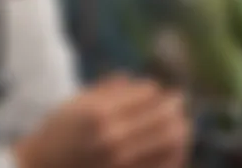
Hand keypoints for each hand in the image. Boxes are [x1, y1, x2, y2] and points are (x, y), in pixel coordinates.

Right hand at [14, 74, 191, 167]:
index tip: (159, 90)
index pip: (146, 95)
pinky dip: (176, 153)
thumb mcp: (77, 101)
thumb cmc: (59, 130)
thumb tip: (142, 81)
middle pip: (163, 117)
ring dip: (181, 127)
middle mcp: (114, 137)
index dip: (157, 90)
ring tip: (182, 121)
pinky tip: (176, 146)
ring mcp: (122, 163)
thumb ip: (109, 88)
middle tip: (180, 100)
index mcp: (101, 113)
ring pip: (171, 142)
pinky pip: (165, 166)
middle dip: (176, 105)